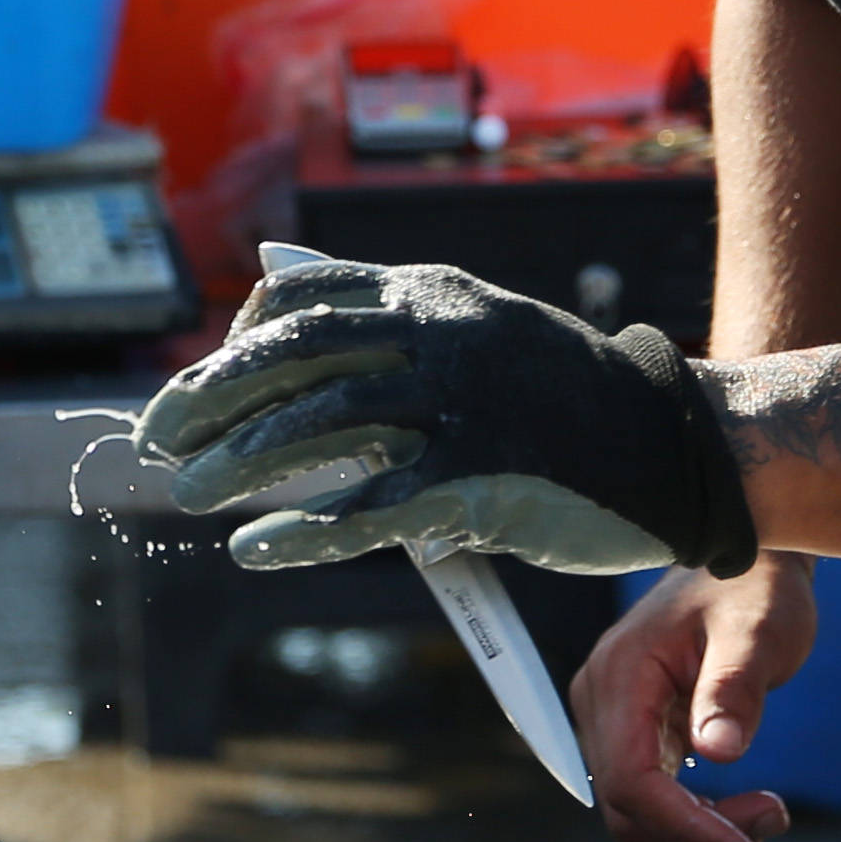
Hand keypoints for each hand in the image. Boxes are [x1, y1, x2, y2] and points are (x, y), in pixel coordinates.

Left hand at [135, 256, 756, 577]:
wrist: (682, 446)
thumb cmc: (571, 401)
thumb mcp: (482, 332)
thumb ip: (394, 327)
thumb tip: (280, 296)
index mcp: (433, 293)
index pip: (304, 297)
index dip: (236, 343)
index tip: (200, 386)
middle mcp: (440, 332)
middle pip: (293, 355)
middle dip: (211, 399)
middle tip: (158, 440)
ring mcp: (463, 401)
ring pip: (320, 426)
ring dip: (240, 465)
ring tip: (190, 496)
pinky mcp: (482, 476)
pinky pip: (371, 508)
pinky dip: (305, 531)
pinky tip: (257, 548)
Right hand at [573, 560, 814, 841]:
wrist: (749, 558)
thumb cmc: (754, 587)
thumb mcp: (758, 631)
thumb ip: (734, 687)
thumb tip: (718, 751)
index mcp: (621, 674)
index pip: (629, 777)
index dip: (680, 823)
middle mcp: (602, 699)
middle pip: (623, 803)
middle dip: (689, 833)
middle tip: (764, 826)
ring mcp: (613, 715)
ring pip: (634, 806)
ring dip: (693, 828)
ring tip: (765, 812)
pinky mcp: (635, 726)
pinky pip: (649, 789)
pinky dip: (691, 811)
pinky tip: (743, 802)